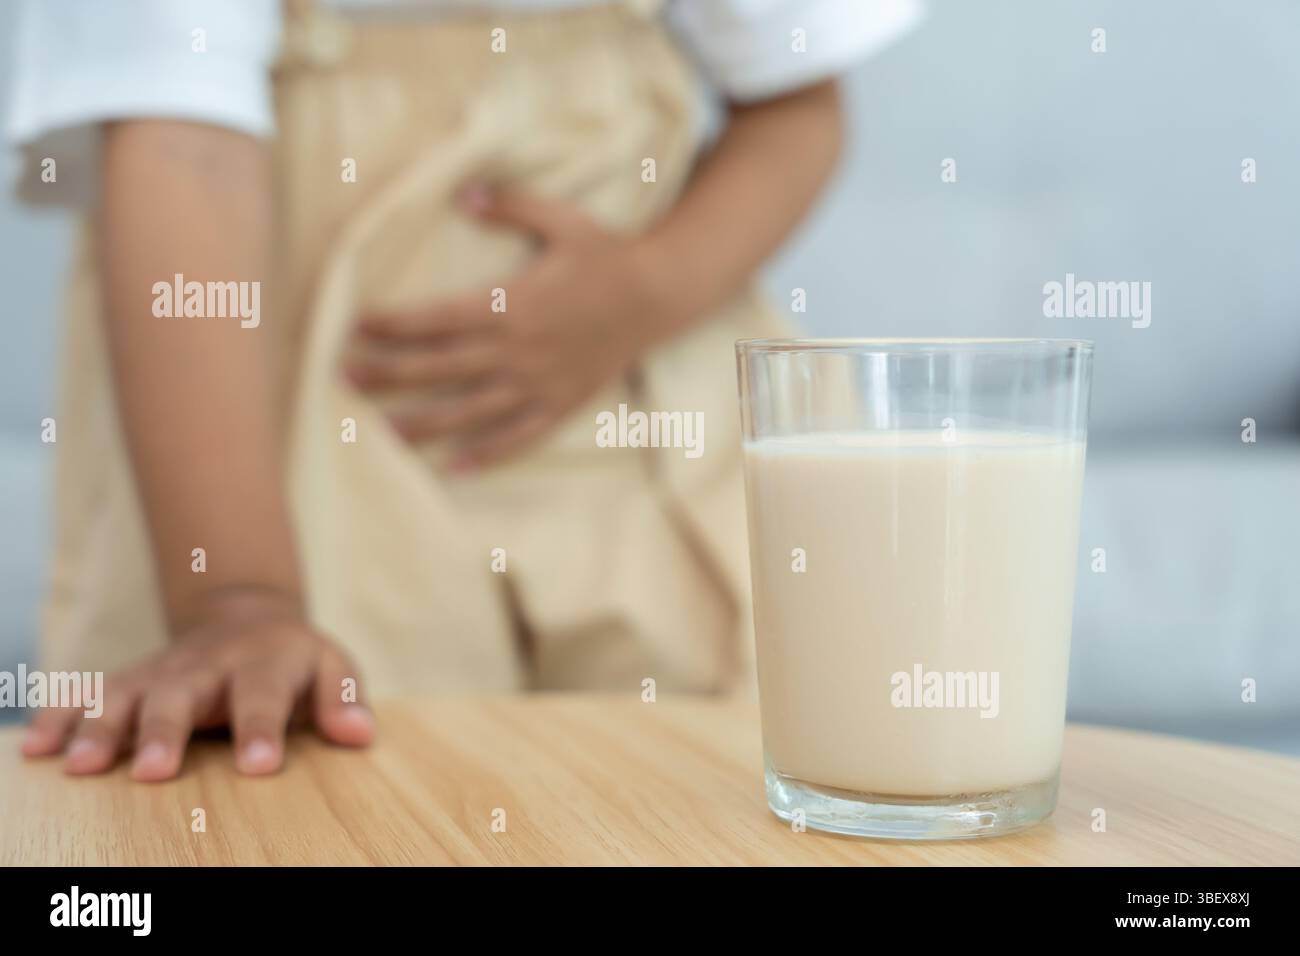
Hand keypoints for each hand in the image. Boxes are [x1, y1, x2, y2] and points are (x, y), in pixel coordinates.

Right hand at [20, 588, 372, 781]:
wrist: (247, 617)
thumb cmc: (294, 660)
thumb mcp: (331, 668)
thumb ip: (343, 700)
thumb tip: (359, 732)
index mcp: (265, 662)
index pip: (265, 696)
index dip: (262, 729)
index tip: (259, 765)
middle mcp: (207, 664)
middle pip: (183, 695)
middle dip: (166, 731)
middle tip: (154, 772)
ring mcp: (163, 670)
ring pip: (127, 694)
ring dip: (102, 727)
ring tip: (81, 766)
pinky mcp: (130, 679)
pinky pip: (89, 693)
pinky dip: (61, 716)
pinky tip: (38, 746)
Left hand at [347, 185, 675, 468]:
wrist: (657, 295)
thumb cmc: (605, 255)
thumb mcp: (560, 219)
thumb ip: (508, 206)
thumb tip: (461, 193)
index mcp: (511, 305)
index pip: (437, 319)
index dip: (394, 323)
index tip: (357, 325)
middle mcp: (518, 350)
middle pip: (440, 368)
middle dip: (388, 373)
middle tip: (342, 376)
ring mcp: (538, 383)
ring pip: (469, 411)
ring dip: (422, 423)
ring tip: (381, 432)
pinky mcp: (560, 404)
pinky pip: (517, 436)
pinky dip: (485, 454)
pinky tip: (454, 468)